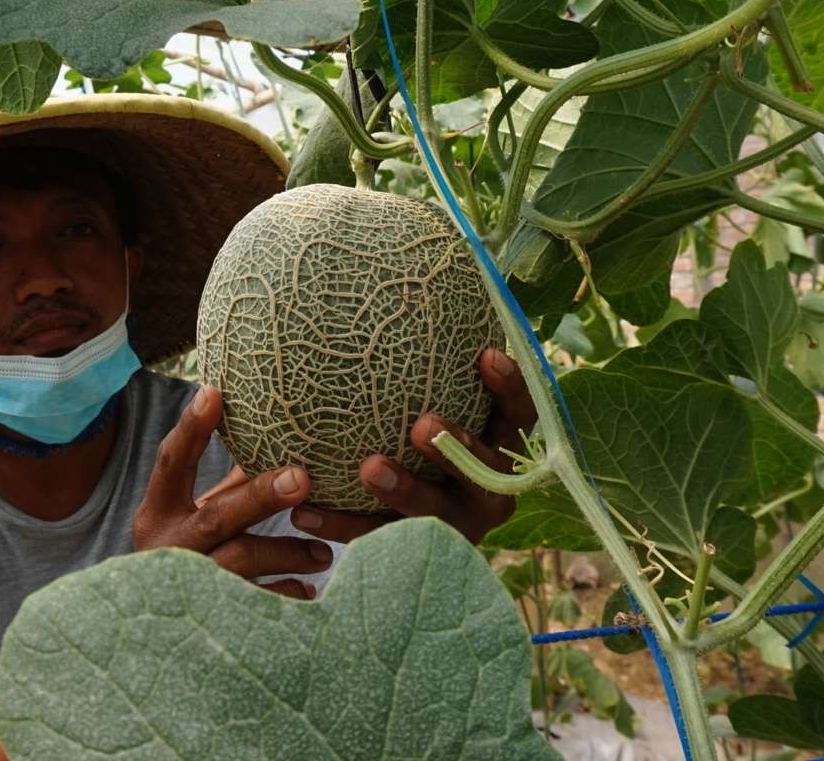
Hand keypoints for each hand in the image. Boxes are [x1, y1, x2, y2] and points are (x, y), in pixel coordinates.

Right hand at [133, 385, 332, 597]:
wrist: (150, 635)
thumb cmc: (186, 556)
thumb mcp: (191, 518)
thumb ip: (229, 486)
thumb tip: (277, 439)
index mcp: (159, 513)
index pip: (171, 463)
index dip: (191, 429)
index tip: (215, 393)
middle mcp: (170, 546)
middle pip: (217, 516)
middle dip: (260, 496)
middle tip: (302, 477)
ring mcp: (189, 582)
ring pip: (241, 561)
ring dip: (286, 550)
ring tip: (322, 552)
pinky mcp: (211, 616)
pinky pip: (255, 605)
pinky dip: (284, 594)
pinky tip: (309, 590)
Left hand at [291, 349, 537, 544]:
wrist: (406, 527)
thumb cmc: (417, 434)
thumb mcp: (432, 401)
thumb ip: (429, 368)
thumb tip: (418, 273)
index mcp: (502, 448)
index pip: (519, 416)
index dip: (508, 388)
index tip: (485, 353)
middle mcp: (489, 490)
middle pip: (484, 470)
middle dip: (455, 447)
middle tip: (422, 423)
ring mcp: (455, 527)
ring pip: (434, 512)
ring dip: (403, 488)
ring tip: (368, 467)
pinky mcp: (413, 551)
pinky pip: (377, 539)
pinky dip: (342, 524)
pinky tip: (304, 512)